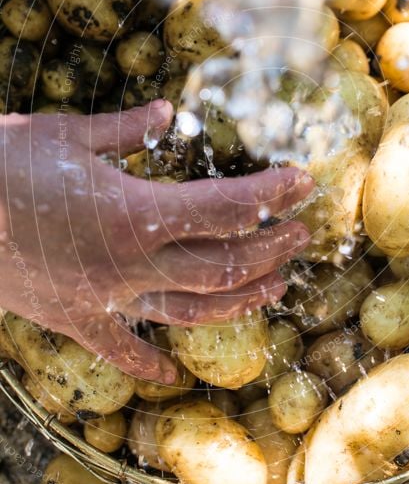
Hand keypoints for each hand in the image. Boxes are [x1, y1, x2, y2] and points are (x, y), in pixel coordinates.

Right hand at [0, 101, 312, 380]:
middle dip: (272, 247)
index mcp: (136, 212)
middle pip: (224, 263)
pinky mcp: (74, 318)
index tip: (304, 181)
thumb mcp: (64, 134)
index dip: (272, 194)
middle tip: (303, 233)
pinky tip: (169, 373)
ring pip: (192, 309)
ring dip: (241, 300)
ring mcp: (106, 299)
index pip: (227, 208)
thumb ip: (125, 129)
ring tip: (277, 288)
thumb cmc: (0, 163)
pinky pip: (119, 350)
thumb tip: (167, 110)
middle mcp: (132, 263)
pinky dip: (147, 364)